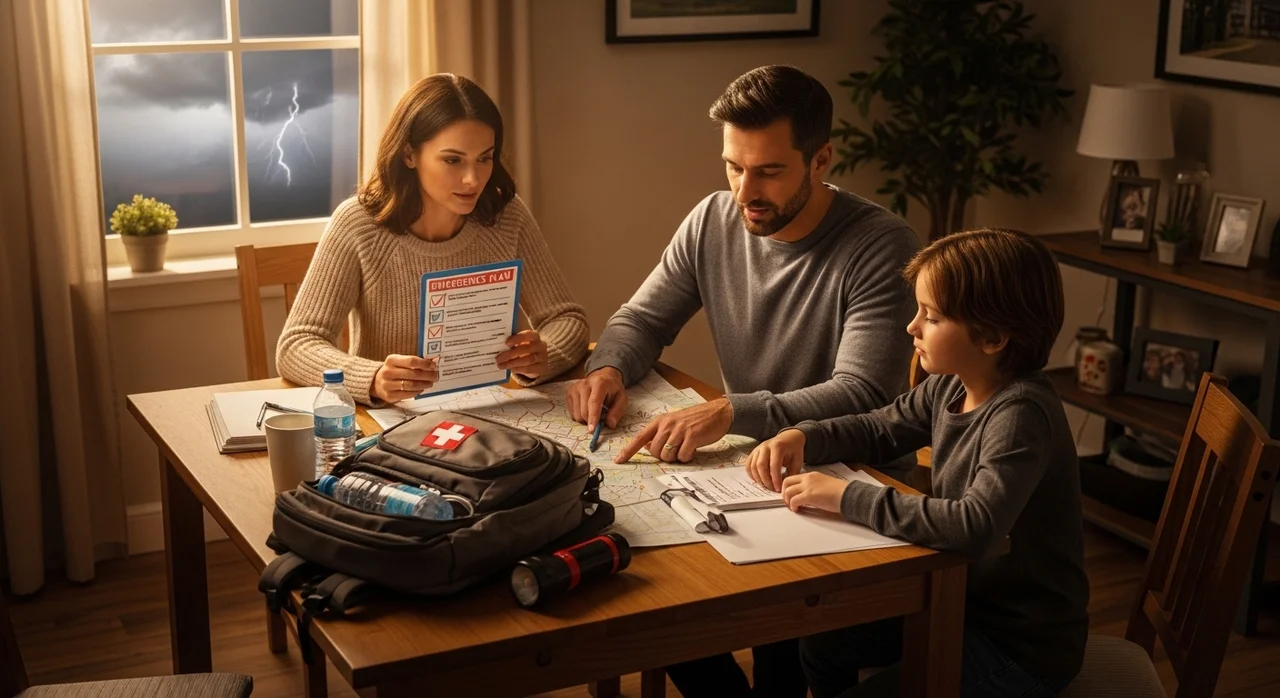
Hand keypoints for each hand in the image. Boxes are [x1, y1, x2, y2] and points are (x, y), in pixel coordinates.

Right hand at [372, 354, 437, 402]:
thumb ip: (414, 361)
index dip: (424, 364)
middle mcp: (387, 372)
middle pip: (413, 374)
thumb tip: (432, 362)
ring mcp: (387, 385)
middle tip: (435, 376)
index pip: (411, 361)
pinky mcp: (389, 396)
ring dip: (424, 384)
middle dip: (427, 375)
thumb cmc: (394, 370)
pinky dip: (417, 392)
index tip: (433, 366)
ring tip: (430, 383)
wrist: (377, 382)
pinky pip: (407, 394)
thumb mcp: (400, 362)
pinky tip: (421, 389)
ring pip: (411, 385)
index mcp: (391, 360)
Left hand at [496, 330, 548, 378]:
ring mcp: (543, 357)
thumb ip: (513, 342)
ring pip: (527, 360)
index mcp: (535, 336)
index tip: (506, 343)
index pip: (528, 335)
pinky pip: (529, 369)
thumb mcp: (521, 343)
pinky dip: (518, 369)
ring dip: (512, 363)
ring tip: (501, 365)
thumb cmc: (525, 349)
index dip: (517, 339)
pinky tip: (511, 369)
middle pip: (526, 349)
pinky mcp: (542, 367)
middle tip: (498, 359)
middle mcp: (541, 346)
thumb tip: (499, 346)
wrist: (538, 360)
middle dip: (510, 354)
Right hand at [566, 367, 627, 431]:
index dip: (593, 417)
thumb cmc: (613, 390)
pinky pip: (572, 413)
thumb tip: (610, 424)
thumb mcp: (622, 399)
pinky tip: (586, 408)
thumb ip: (617, 411)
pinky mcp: (569, 392)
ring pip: (576, 415)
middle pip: (584, 412)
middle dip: (591, 421)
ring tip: (593, 411)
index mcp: (599, 383)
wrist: (603, 376)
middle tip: (600, 418)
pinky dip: (580, 415)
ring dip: (586, 419)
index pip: (594, 403)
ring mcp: (575, 388)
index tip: (592, 430)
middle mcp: (584, 384)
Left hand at [614, 398, 733, 463]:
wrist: (718, 412)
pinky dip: (687, 457)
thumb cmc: (696, 419)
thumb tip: (646, 447)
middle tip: (676, 449)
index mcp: (660, 421)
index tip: (619, 460)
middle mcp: (667, 424)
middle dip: (664, 456)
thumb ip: (660, 434)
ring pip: (667, 456)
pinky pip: (683, 456)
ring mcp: (679, 430)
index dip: (628, 451)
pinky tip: (693, 448)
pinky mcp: (692, 437)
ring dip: (676, 457)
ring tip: (685, 447)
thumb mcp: (674, 422)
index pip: (639, 438)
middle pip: (654, 452)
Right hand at [746, 429, 805, 491]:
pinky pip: (748, 465)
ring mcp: (758, 448)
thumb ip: (791, 473)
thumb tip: (783, 486)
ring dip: (759, 479)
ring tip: (767, 486)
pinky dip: (752, 475)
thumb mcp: (797, 460)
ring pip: (753, 466)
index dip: (775, 479)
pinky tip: (759, 480)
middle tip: (772, 489)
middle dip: (766, 480)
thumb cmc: (794, 450)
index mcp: (778, 446)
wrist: (789, 437)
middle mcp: (765, 446)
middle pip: (761, 466)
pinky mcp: (753, 452)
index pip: (774, 465)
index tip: (778, 488)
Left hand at [781, 472, 845, 513]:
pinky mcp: (809, 495)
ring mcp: (808, 486)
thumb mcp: (823, 484)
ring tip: (793, 506)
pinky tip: (797, 509)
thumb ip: (813, 487)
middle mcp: (808, 478)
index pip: (793, 478)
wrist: (847, 495)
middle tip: (788, 501)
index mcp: (811, 475)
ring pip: (788, 491)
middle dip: (784, 492)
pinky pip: (794, 501)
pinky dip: (793, 506)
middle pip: (786, 482)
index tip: (789, 494)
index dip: (788, 487)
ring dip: (787, 500)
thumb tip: (805, 496)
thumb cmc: (840, 492)